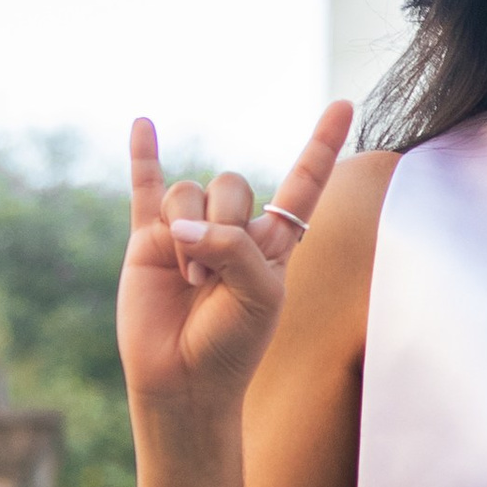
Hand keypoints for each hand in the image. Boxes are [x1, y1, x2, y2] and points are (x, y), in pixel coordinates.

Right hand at [117, 102, 351, 412]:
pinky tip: (143, 123)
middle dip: (221, 225)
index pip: (303, 184)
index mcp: (274, 242)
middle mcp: (233, 229)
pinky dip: (142, 156)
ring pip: (187, 193)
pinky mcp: (147, 241)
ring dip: (187, 235)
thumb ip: (234, 248)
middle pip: (231, 183)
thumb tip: (180, 225)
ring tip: (188, 278)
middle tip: (211, 279)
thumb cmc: (233, 346)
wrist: (184, 381)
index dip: (323, 146)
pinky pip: (145, 188)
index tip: (344, 104)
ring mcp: (188, 231)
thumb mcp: (259, 295)